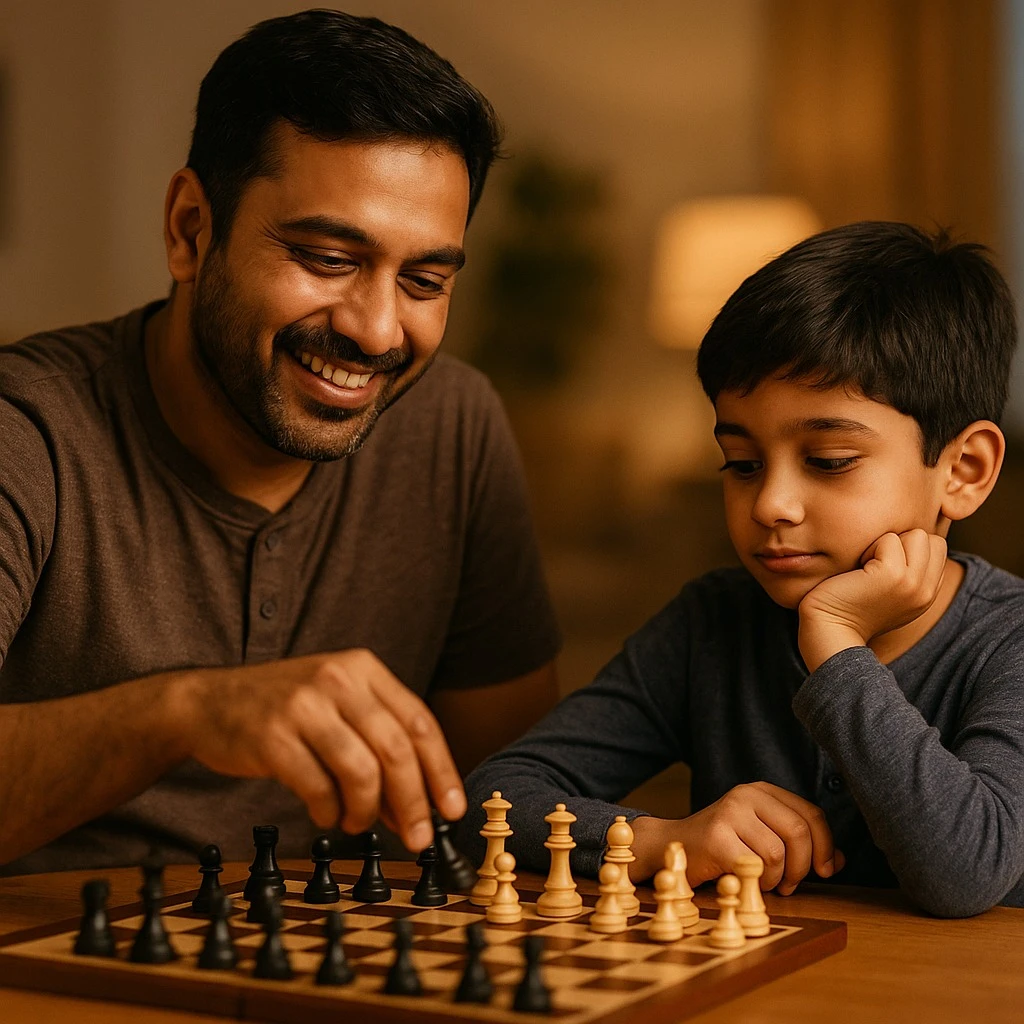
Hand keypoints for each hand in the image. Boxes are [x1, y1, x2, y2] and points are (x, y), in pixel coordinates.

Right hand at [171, 649, 465, 850]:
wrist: (207, 702)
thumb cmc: (285, 711)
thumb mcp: (339, 707)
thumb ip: (379, 746)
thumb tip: (420, 808)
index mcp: (363, 669)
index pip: (418, 721)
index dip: (441, 770)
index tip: (452, 809)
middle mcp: (338, 680)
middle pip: (395, 749)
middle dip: (413, 802)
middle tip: (419, 839)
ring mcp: (303, 705)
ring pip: (361, 771)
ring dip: (367, 811)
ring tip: (357, 822)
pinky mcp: (272, 736)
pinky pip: (318, 787)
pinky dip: (329, 811)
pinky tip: (326, 814)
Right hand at [632, 782, 843, 894]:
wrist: (673, 847)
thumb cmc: (723, 847)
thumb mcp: (764, 837)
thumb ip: (800, 846)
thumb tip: (838, 861)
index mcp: (761, 791)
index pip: (811, 815)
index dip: (826, 847)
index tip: (824, 871)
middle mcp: (746, 795)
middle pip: (799, 832)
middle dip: (802, 867)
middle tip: (790, 884)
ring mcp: (729, 813)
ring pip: (778, 854)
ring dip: (776, 879)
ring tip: (762, 882)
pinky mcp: (716, 836)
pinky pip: (755, 866)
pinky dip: (757, 883)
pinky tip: (746, 881)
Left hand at [798, 529, 947, 670]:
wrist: (830, 630)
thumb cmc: (847, 607)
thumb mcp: (889, 593)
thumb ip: (908, 573)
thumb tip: (909, 538)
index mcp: (927, 595)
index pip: (937, 547)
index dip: (909, 546)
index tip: (883, 565)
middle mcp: (926, 591)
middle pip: (929, 538)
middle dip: (901, 541)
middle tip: (874, 564)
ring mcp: (912, 583)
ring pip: (915, 535)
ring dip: (886, 544)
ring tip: (867, 568)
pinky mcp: (893, 575)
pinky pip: (889, 539)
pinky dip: (870, 547)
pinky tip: (858, 570)